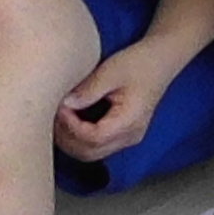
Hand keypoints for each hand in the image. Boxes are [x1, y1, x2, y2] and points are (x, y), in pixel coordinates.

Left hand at [55, 40, 178, 163]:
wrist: (160, 61)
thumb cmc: (139, 63)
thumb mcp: (111, 71)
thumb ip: (88, 90)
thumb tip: (64, 104)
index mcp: (129, 121)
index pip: (93, 137)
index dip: (71, 126)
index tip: (59, 107)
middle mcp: (130, 136)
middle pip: (89, 152)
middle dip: (67, 137)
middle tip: (53, 115)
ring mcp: (127, 138)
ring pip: (91, 153)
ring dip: (71, 140)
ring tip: (59, 117)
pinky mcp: (122, 134)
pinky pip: (96, 145)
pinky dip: (78, 137)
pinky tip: (69, 120)